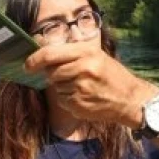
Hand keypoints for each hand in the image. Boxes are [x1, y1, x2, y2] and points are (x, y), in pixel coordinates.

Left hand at [24, 41, 156, 128]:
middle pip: (51, 73)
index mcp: (86, 53)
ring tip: (83, 86)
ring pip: (57, 87)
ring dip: (63, 87)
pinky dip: (69, 99)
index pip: (49, 54)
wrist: (130, 99)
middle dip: (54, 75)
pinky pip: (63, 101)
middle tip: (69, 76)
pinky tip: (85, 97)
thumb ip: (72, 54)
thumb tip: (43, 54)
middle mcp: (83, 70)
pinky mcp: (79, 105)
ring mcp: (81, 89)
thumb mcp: (96, 56)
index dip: (34, 60)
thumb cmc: (112, 75)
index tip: (27, 65)